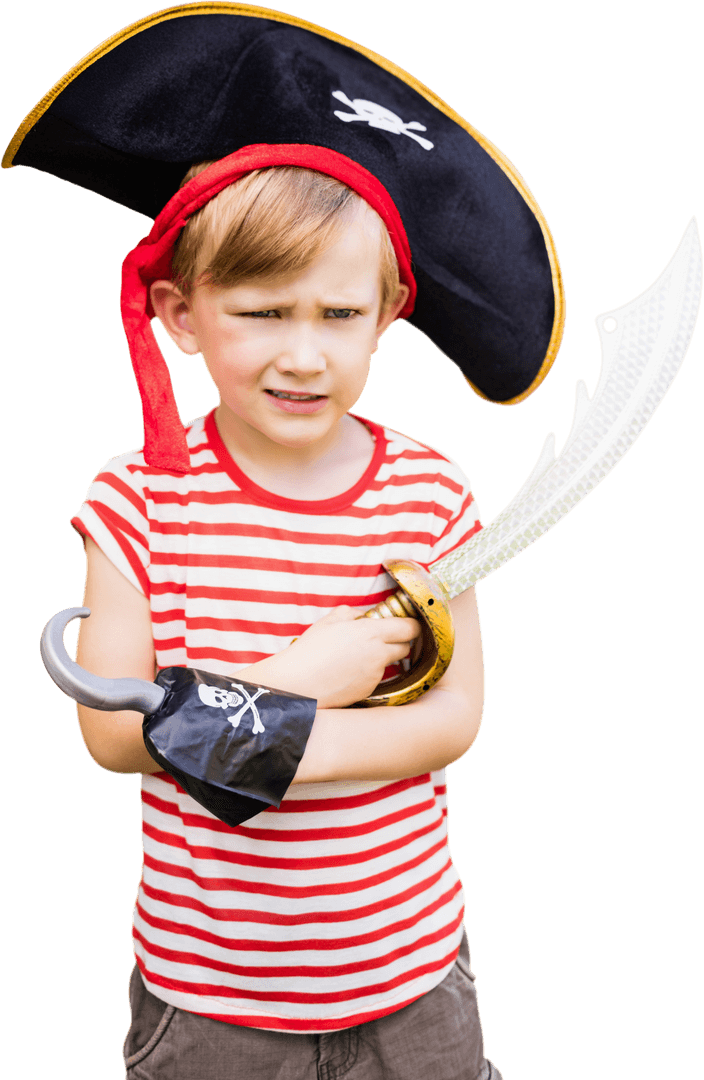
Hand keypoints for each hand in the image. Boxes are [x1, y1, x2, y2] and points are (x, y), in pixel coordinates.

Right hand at [237, 607, 419, 708]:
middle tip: (382, 638)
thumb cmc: (311, 649)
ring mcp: (375, 674)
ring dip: (381, 658)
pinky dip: (368, 673)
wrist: (298, 684)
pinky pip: (376, 678)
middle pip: (406, 646)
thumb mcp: (329, 621)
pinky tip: (349, 672)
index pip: (409, 627)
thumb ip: (352, 614)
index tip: (404, 623)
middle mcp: (379, 654)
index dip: (410, 624)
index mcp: (371, 632)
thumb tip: (363, 616)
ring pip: (390, 663)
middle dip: (398, 641)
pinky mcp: (369, 690)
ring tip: (357, 656)